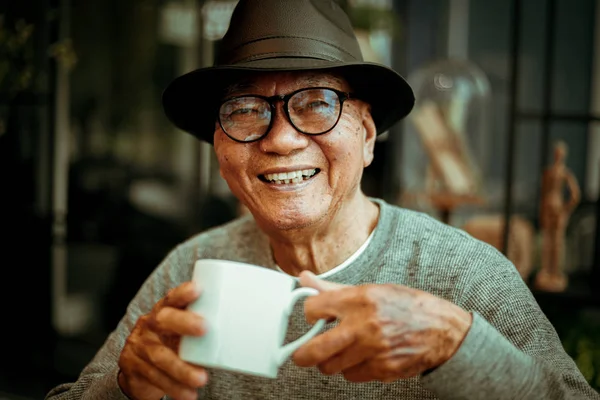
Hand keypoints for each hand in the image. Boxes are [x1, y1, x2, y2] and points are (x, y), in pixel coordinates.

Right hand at [118, 281, 207, 399]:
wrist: (137, 367)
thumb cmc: (168, 343)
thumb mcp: (178, 331)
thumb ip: (196, 325)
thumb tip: (237, 327)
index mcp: (163, 311)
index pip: (172, 298)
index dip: (182, 293)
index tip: (197, 289)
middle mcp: (150, 326)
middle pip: (163, 320)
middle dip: (184, 322)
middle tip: (204, 328)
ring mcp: (141, 347)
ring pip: (160, 356)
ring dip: (182, 369)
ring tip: (201, 378)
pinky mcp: (136, 368)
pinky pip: (156, 378)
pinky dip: (174, 387)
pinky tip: (188, 393)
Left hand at [292, 272, 471, 382]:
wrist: (443, 330)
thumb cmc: (407, 306)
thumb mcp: (371, 289)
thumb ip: (334, 289)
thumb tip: (304, 280)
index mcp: (360, 299)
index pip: (314, 308)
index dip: (309, 313)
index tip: (313, 317)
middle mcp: (364, 325)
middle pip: (315, 349)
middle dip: (302, 354)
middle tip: (302, 353)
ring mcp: (373, 350)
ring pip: (331, 366)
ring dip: (330, 361)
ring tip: (339, 351)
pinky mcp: (382, 370)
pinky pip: (351, 375)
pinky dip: (351, 368)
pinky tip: (361, 357)